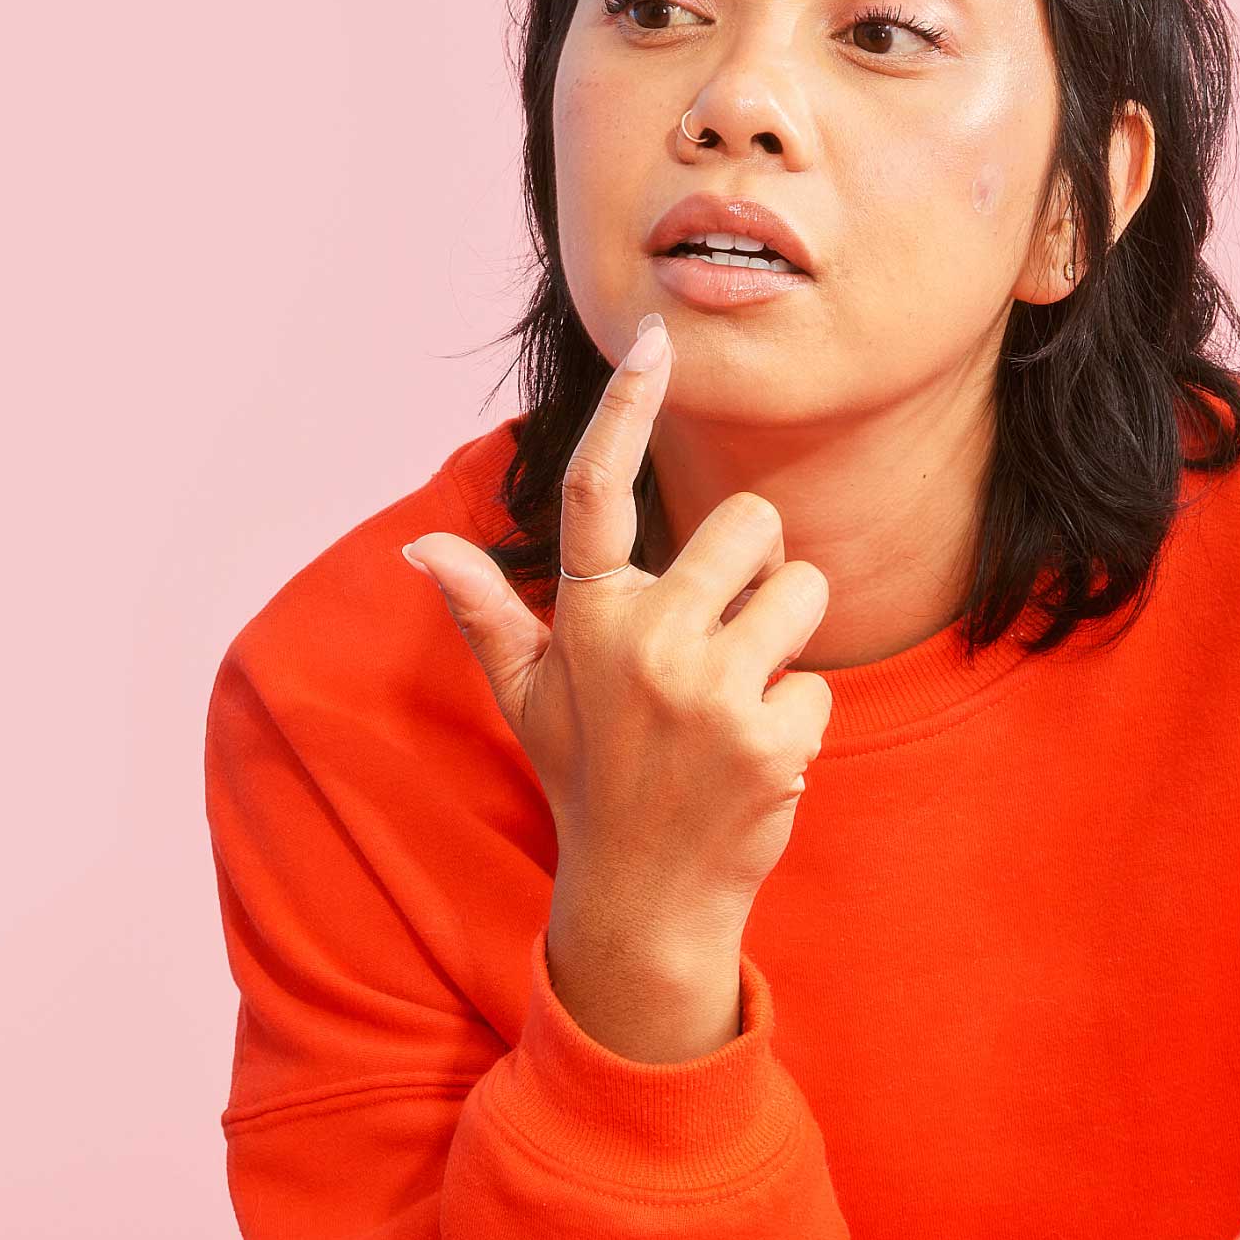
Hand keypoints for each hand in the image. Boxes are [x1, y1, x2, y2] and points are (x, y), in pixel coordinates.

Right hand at [404, 313, 831, 1058]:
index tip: (654, 338)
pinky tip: (755, 759)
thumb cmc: (590, 779)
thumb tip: (417, 549)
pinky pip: (822, 679)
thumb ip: (487, 615)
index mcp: (586, 618)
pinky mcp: (770, 736)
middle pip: (752, 523)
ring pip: (804, 588)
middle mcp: (643, 641)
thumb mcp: (530, 698)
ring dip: (785, 638)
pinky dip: (800, 717)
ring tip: (736, 700)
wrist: (645, 901)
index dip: (625, 406)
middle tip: (716, 646)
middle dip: (753, 573)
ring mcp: (707, 691)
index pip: (597, 490)